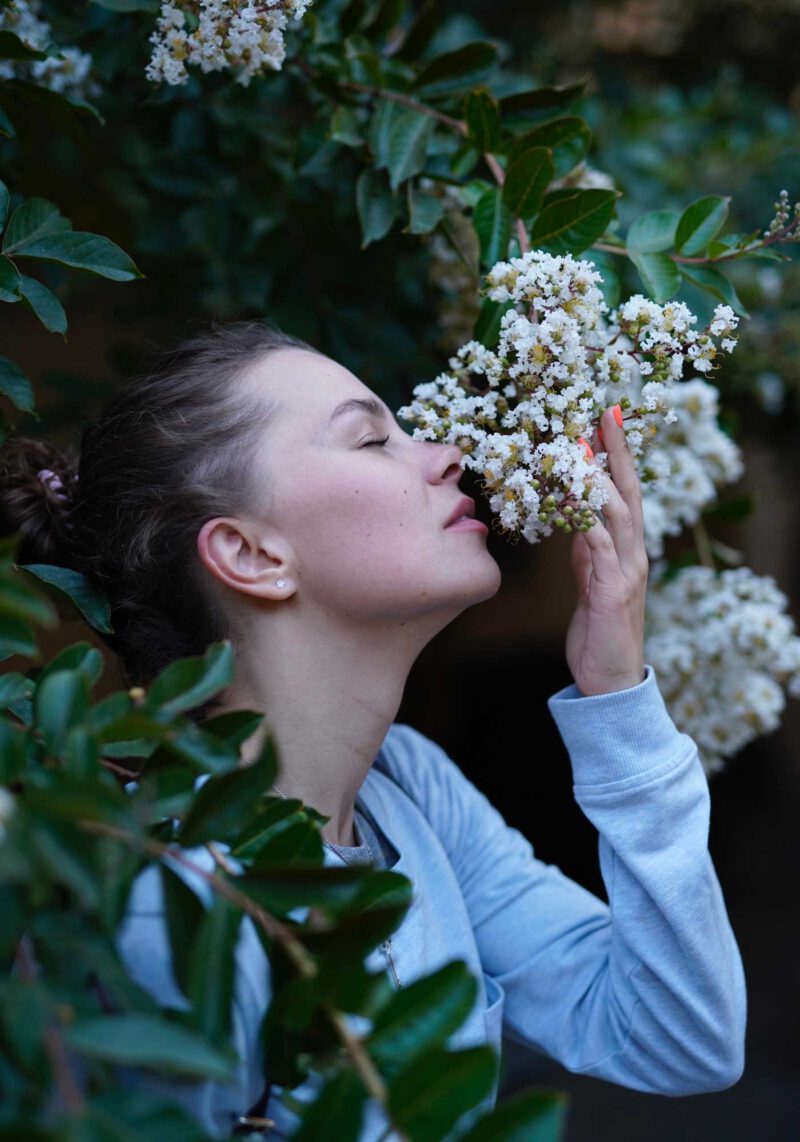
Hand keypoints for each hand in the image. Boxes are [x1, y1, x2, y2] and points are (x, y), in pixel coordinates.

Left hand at [564, 405, 647, 695]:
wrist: (609, 682)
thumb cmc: (598, 633)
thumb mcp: (589, 583)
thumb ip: (587, 552)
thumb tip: (576, 520)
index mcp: (628, 550)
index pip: (626, 492)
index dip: (616, 456)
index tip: (604, 419)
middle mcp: (635, 554)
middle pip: (629, 491)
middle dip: (616, 451)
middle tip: (603, 413)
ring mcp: (627, 571)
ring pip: (617, 513)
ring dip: (600, 478)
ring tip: (581, 448)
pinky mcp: (612, 591)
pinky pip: (599, 548)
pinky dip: (587, 521)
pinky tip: (573, 502)